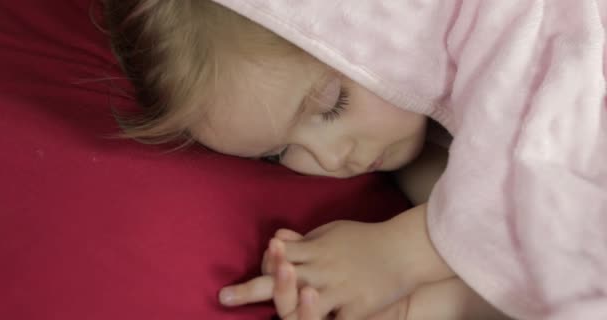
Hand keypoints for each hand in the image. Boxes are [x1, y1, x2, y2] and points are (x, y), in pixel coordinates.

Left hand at [219, 231, 411, 319]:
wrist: (403, 248)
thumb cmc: (364, 239)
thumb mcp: (332, 232)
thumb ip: (304, 239)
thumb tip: (276, 238)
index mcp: (316, 249)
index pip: (278, 256)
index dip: (260, 265)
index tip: (245, 273)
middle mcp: (323, 269)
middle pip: (281, 279)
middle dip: (250, 288)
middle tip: (223, 297)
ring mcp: (340, 289)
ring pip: (305, 303)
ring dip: (285, 307)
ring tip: (267, 317)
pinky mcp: (358, 307)